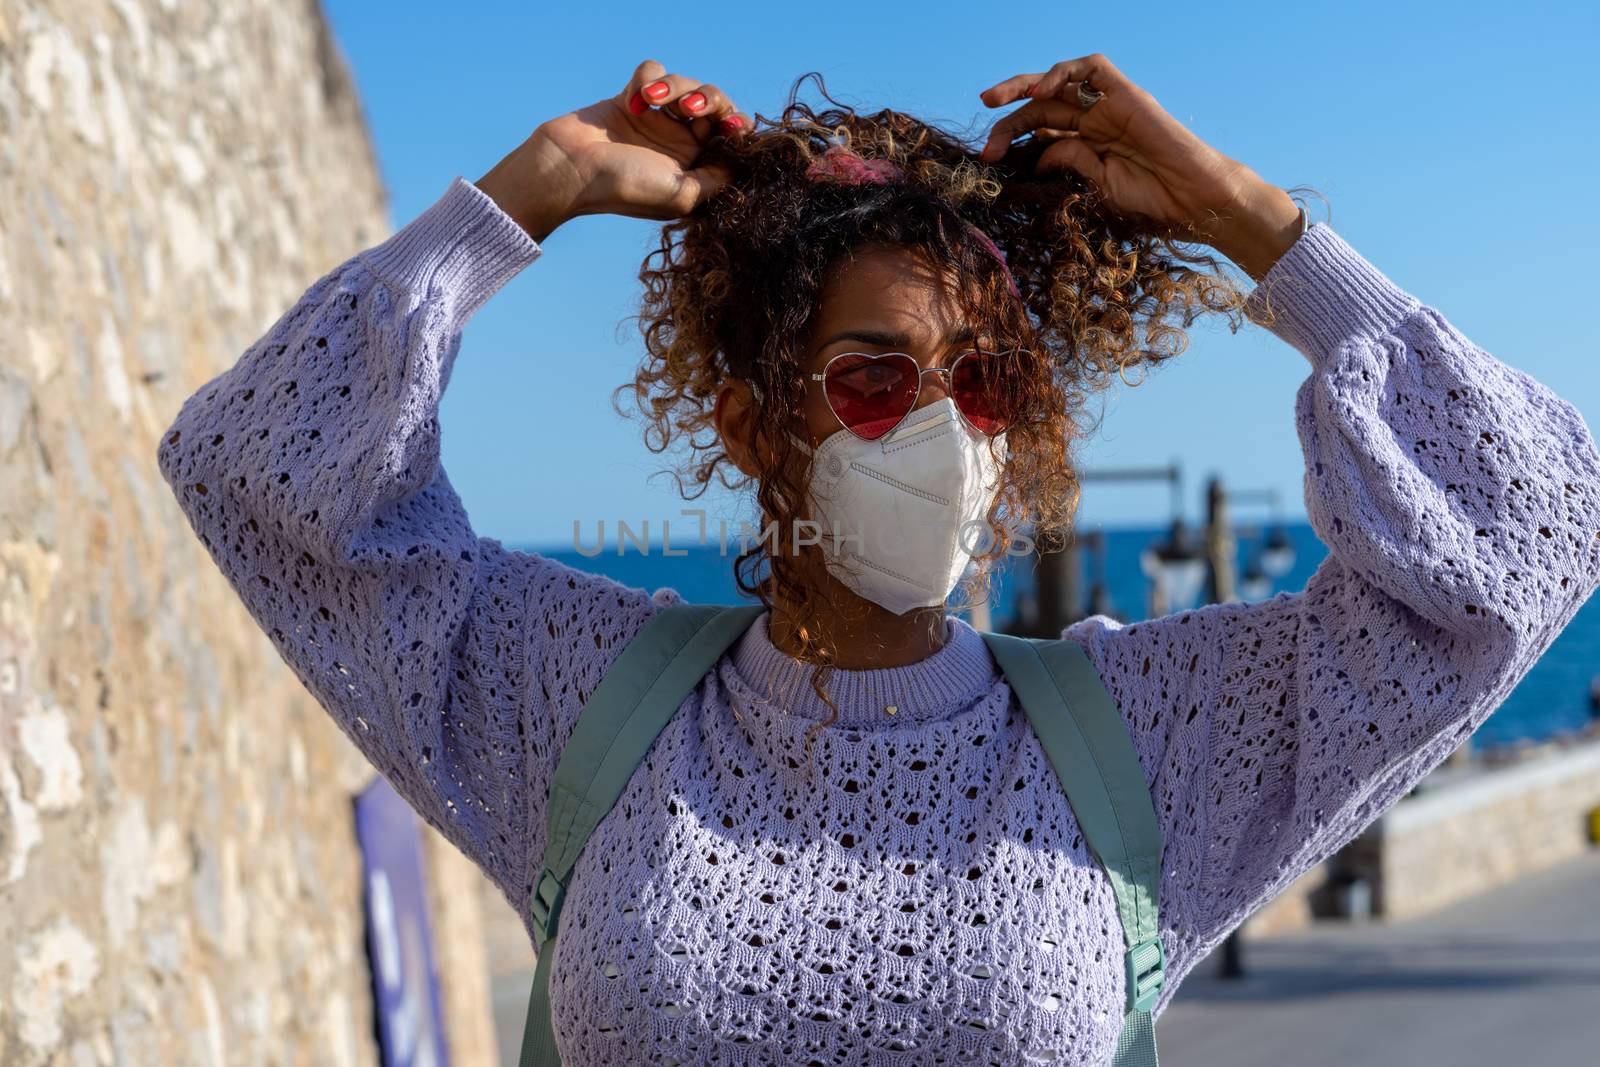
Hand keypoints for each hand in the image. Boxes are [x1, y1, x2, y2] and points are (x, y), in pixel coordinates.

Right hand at [477, 59, 750, 242]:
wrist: (571, 169)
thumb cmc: (625, 187)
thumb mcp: (683, 195)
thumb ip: (719, 179)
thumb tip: (742, 162)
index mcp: (695, 168)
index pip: (731, 138)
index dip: (737, 126)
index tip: (732, 126)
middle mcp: (680, 143)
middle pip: (715, 105)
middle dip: (710, 100)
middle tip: (692, 108)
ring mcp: (656, 120)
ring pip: (686, 84)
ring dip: (677, 86)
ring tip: (656, 99)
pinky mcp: (632, 98)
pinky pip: (654, 72)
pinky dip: (648, 80)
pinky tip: (634, 102)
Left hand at [977, 54, 1302, 279]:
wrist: (1193, 200)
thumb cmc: (1151, 201)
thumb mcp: (1097, 186)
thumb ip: (1068, 162)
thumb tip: (1035, 153)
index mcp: (1084, 145)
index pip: (1038, 131)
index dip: (1010, 140)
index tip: (987, 160)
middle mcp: (1094, 121)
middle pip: (1041, 107)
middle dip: (1007, 120)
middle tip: (983, 141)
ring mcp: (1109, 105)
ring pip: (1059, 82)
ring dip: (1022, 86)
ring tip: (994, 101)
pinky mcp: (1126, 93)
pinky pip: (1092, 68)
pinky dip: (1062, 72)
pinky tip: (1042, 91)